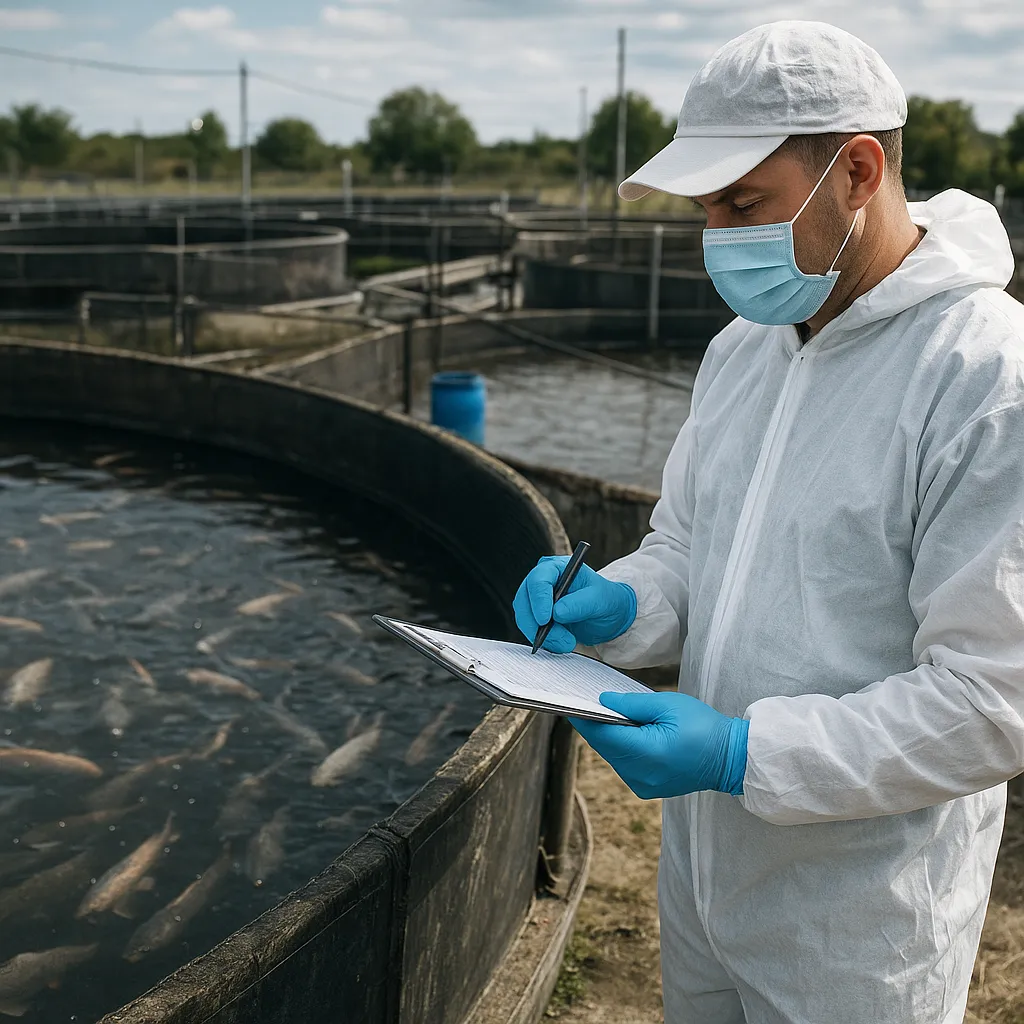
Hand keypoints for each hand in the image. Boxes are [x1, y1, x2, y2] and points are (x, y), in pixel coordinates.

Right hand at [513, 556, 636, 652]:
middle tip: (562, 639)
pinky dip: (544, 640)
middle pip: (524, 600)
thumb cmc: (606, 599)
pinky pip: (531, 630)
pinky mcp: (537, 617)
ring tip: (568, 643)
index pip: (538, 579)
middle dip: (539, 624)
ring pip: (525, 618)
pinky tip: (561, 644)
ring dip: (543, 636)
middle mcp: (543, 581)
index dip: (539, 600)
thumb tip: (557, 612)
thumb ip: (580, 604)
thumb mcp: (600, 599)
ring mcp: (537, 600)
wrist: (609, 615)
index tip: (545, 620)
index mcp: (556, 568)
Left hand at [569, 691, 748, 798]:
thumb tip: (603, 702)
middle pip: (604, 747)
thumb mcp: (668, 705)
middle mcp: (640, 775)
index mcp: (646, 754)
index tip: (569, 703)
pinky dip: (620, 748)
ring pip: (612, 757)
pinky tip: (624, 732)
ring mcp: (643, 786)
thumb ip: (632, 704)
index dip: (584, 718)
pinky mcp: (646, 789)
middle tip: (585, 703)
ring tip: (606, 714)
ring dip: (607, 737)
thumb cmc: (704, 727)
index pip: (603, 735)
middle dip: (594, 725)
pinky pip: (623, 765)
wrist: (731, 759)